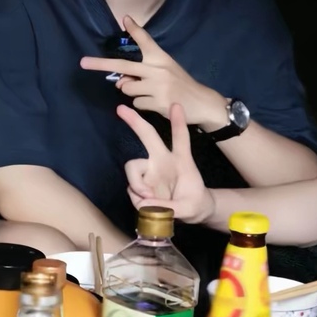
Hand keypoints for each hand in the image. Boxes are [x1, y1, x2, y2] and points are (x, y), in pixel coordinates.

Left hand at [81, 15, 227, 127]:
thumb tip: (120, 82)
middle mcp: (157, 69)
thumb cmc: (180, 84)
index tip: (125, 19)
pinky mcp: (158, 103)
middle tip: (83, 63)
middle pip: (123, 66)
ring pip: (127, 89)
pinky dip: (142, 104)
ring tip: (151, 92)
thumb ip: (143, 72)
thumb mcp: (166, 69)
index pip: (146, 41)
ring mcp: (157, 86)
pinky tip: (156, 102)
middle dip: (100, 65)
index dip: (135, 30)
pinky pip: (136, 103)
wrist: (202, 102)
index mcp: (160, 58)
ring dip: (133, 92)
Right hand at [119, 102, 214, 223]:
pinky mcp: (141, 182)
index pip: (180, 139)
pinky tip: (148, 205)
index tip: (176, 105)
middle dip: (135, 121)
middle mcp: (162, 160)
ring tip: (149, 200)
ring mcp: (150, 170)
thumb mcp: (190, 208)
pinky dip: (137, 199)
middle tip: (121, 109)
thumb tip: (145, 204)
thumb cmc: (195, 203)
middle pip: (148, 135)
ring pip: (133, 167)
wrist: (190, 212)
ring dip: (137, 185)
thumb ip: (170, 208)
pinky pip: (132, 188)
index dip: (178, 122)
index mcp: (181, 160)